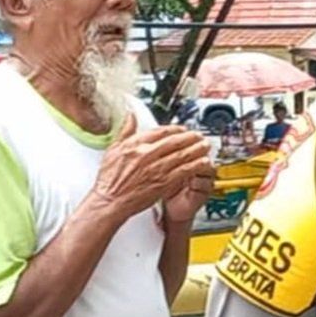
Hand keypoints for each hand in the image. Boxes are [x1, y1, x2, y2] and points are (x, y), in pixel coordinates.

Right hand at [91, 114, 212, 221]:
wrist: (111, 201)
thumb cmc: (110, 179)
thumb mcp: (113, 150)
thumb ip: (125, 131)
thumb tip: (130, 116)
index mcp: (135, 145)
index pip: (160, 131)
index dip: (175, 129)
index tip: (182, 129)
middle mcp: (147, 155)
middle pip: (174, 141)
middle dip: (190, 137)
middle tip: (199, 135)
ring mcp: (156, 169)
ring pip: (182, 155)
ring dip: (197, 149)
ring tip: (205, 145)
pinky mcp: (163, 183)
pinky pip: (183, 171)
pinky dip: (195, 165)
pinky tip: (203, 162)